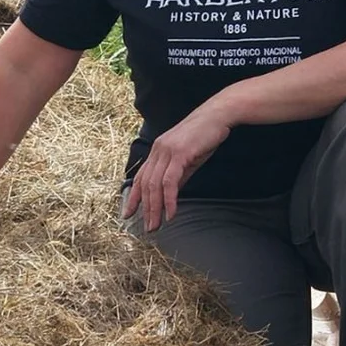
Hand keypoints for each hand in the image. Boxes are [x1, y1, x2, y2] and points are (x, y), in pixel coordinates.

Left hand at [121, 103, 231, 232]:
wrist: (217, 116)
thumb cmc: (205, 136)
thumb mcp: (188, 159)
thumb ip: (177, 176)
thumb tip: (170, 195)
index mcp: (157, 151)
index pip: (140, 178)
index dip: (133, 197)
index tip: (128, 214)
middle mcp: (157, 150)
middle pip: (145, 184)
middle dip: (144, 209)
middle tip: (148, 228)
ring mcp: (167, 151)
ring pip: (155, 185)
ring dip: (155, 208)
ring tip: (156, 225)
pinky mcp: (179, 154)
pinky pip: (169, 182)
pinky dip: (169, 200)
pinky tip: (171, 213)